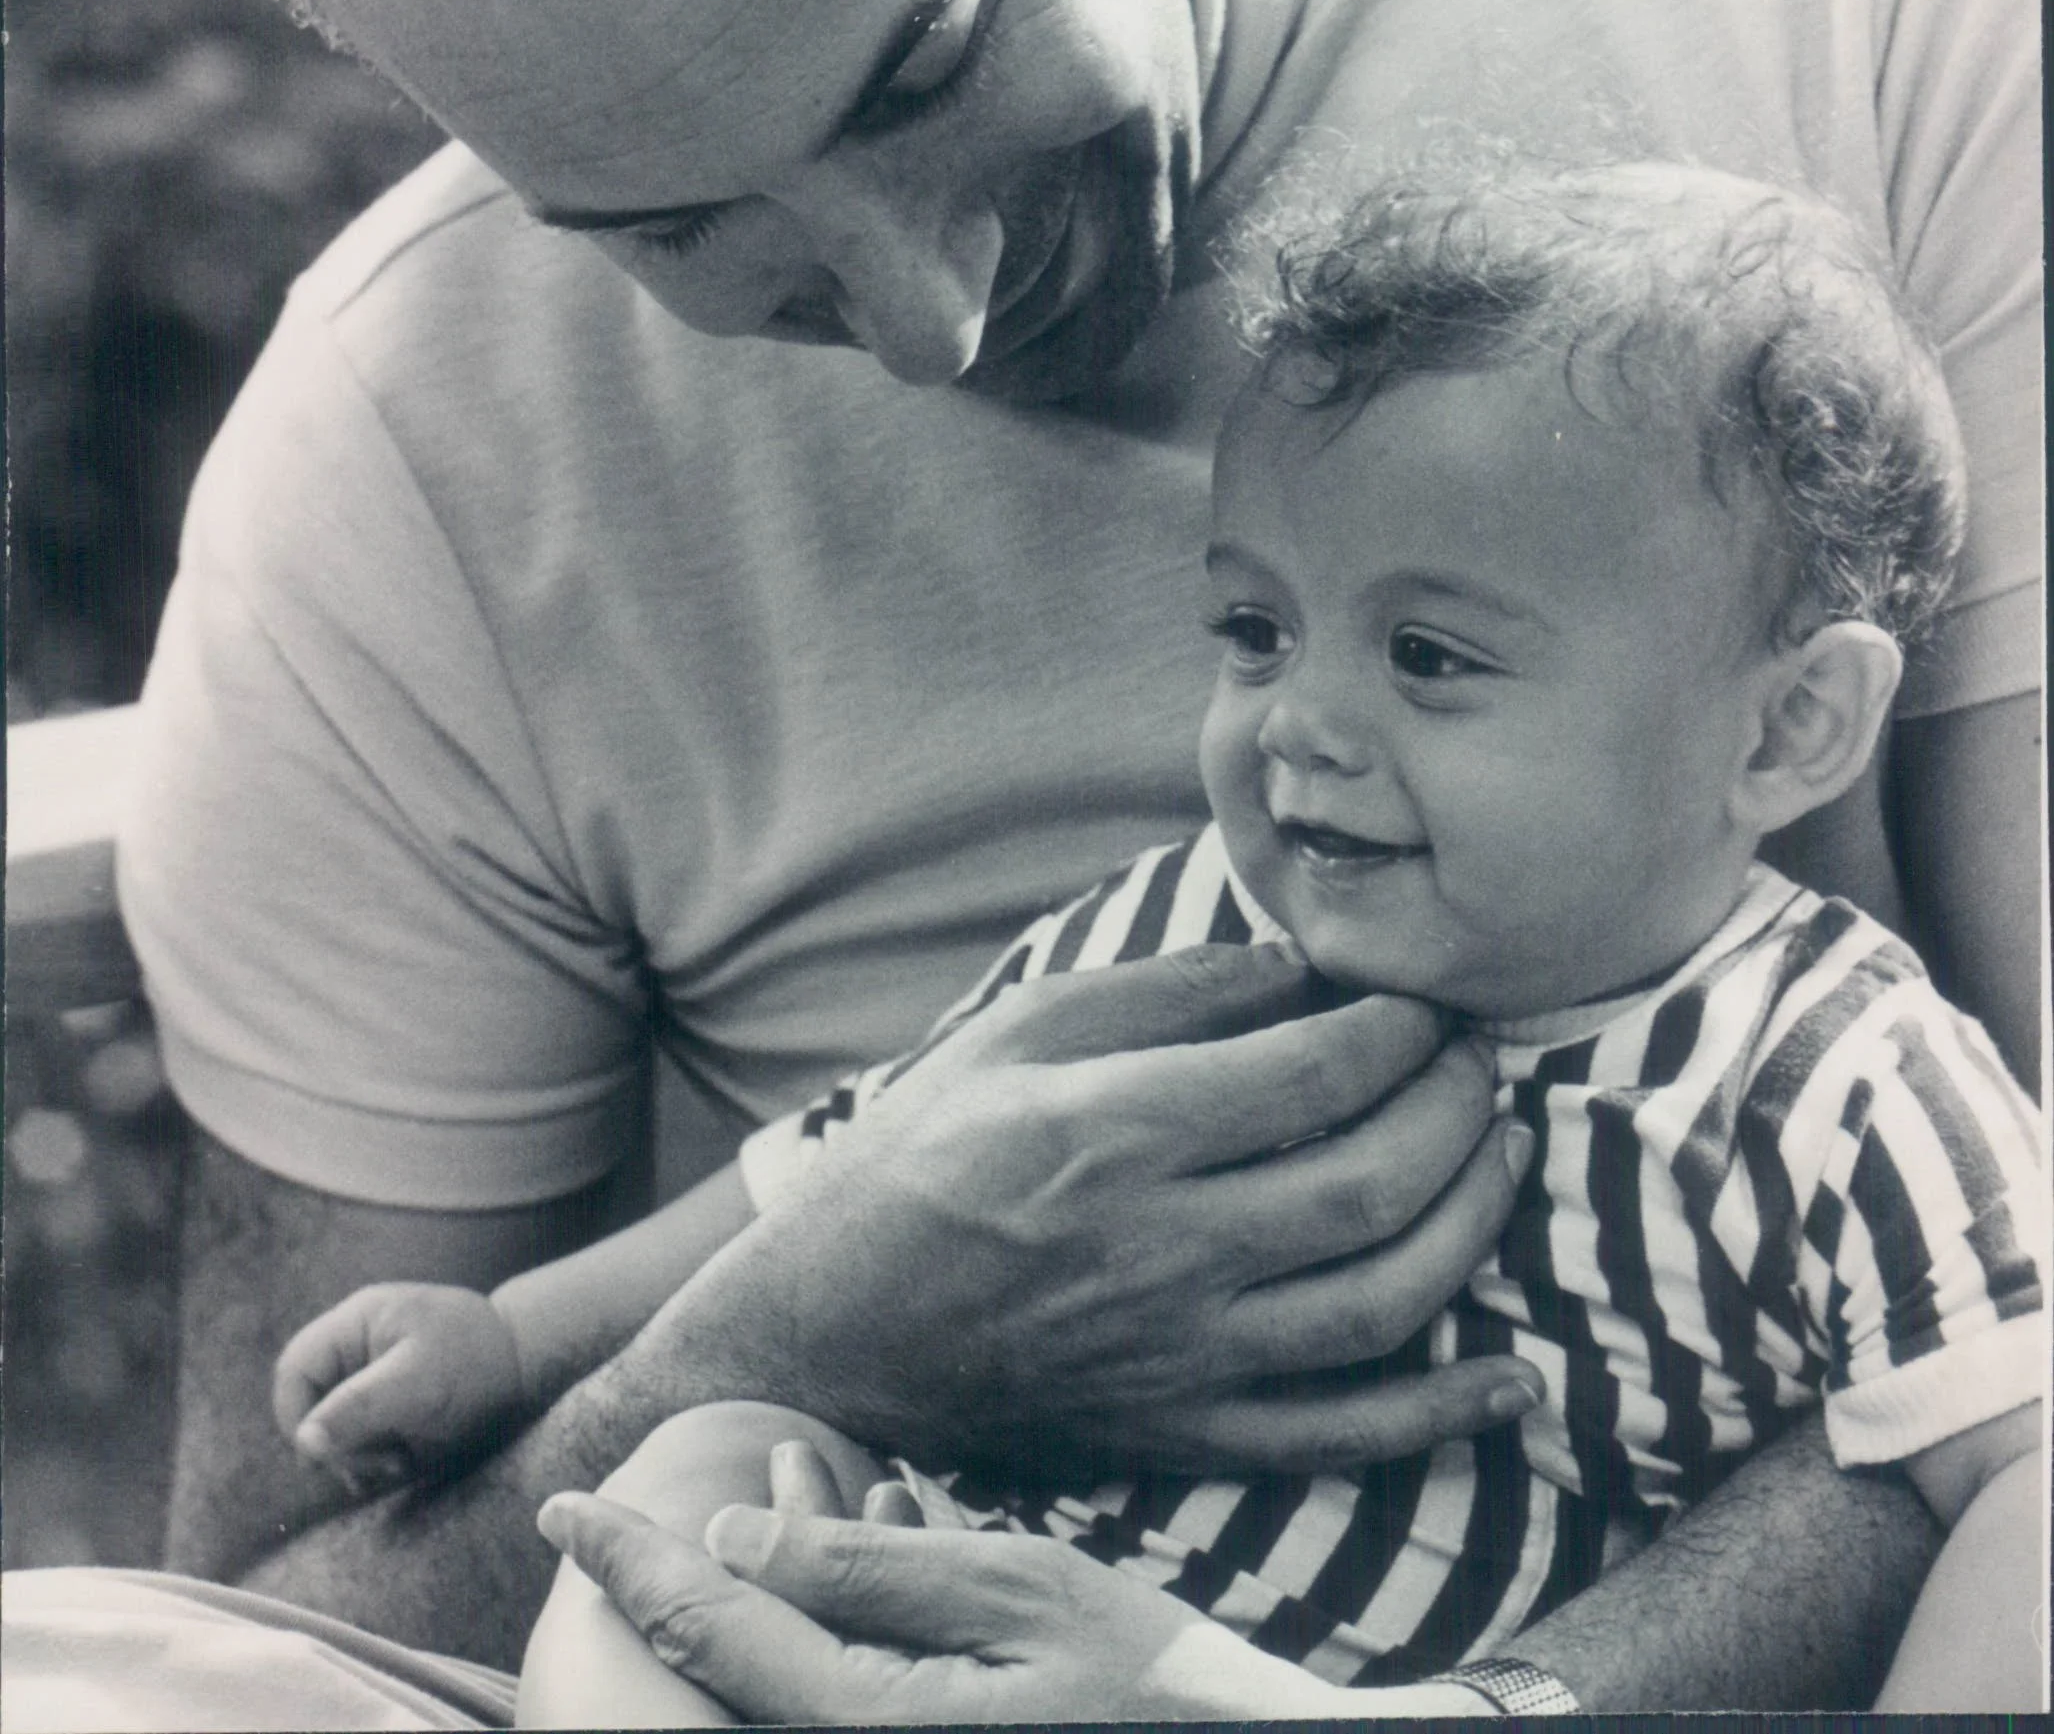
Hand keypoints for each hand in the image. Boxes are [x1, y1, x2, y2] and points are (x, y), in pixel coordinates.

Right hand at [272, 1280, 526, 1491]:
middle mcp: (357, 1351)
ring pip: (331, 1432)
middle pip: (310, 1406)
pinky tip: (401, 1465)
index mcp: (357, 1323)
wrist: (528, 1368)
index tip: (324, 1454)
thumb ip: (359, 1407)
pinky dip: (371, 1463)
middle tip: (378, 1465)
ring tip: (399, 1463)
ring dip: (356, 1458)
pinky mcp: (387, 1410)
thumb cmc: (477, 1361)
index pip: (296, 1369)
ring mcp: (371, 1381)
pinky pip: (357, 1444)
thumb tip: (305, 1441)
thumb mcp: (418, 1382)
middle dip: (336, 1444)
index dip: (297, 1414)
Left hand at [536, 1487, 1490, 1722]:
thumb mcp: (1016, 1594)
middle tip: (636, 1506)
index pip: (706, 1633)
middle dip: (692, 1573)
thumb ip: (869, 1574)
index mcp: (870, 1725)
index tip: (560, 1510)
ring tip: (790, 1473)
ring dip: (777, 1577)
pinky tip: (874, 1524)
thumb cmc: (1154, 1682)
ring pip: (787, 1672)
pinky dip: (843, 1612)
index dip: (627, 1562)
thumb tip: (733, 1538)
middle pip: (729, 1667)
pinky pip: (846, 1690)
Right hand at [653, 946, 1538, 1474]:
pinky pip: (1340, 1437)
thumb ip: (1168, 992)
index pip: (1315, 1075)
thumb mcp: (1021, 1031)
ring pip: (1381, 1303)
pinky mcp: (1184, 1433)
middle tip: (1476, 1062)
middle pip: (1370, 1184)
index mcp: (1116, 1132)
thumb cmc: (925, 1155)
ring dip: (1471, 1225)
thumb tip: (1302, 966)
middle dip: (1454, 1109)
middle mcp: (1162, 1250)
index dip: (1400, 1028)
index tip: (1426, 999)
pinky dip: (1439, 1415)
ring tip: (1500, 1155)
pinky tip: (1512, 1377)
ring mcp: (1180, 1356)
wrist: (835, 1326)